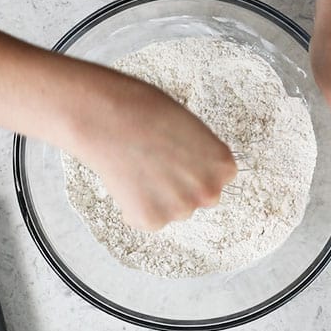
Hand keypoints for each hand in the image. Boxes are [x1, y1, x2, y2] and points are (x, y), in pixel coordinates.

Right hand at [64, 64, 236, 230]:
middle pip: (197, 199)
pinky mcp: (152, 220)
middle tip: (155, 166)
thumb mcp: (190, 128)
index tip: (178, 161)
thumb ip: (200, 156)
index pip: (215, 179)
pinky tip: (126, 181)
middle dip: (179, 188)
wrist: (107, 117)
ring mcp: (181, 209)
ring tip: (138, 168)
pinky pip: (145, 220)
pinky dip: (134, 206)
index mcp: (223, 167)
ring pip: (171, 211)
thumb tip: (193, 169)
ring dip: (157, 197)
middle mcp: (209, 192)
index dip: (192, 170)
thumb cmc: (144, 111)